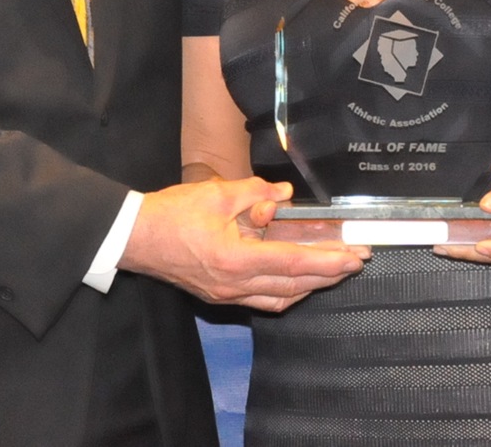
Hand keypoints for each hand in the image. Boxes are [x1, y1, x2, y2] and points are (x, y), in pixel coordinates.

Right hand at [121, 177, 367, 311]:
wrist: (134, 237)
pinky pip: (262, 299)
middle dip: (329, 274)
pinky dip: (286, 290)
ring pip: (280, 297)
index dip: (328, 260)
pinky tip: (298, 280)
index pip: (293, 263)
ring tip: (333, 270)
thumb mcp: (216, 193)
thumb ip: (255, 192)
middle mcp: (235, 285)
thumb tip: (284, 194)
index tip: (354, 256)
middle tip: (356, 261)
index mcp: (235, 259)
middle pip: (294, 285)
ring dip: (310, 285)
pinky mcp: (219, 295)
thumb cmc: (172, 213)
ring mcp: (226, 294)